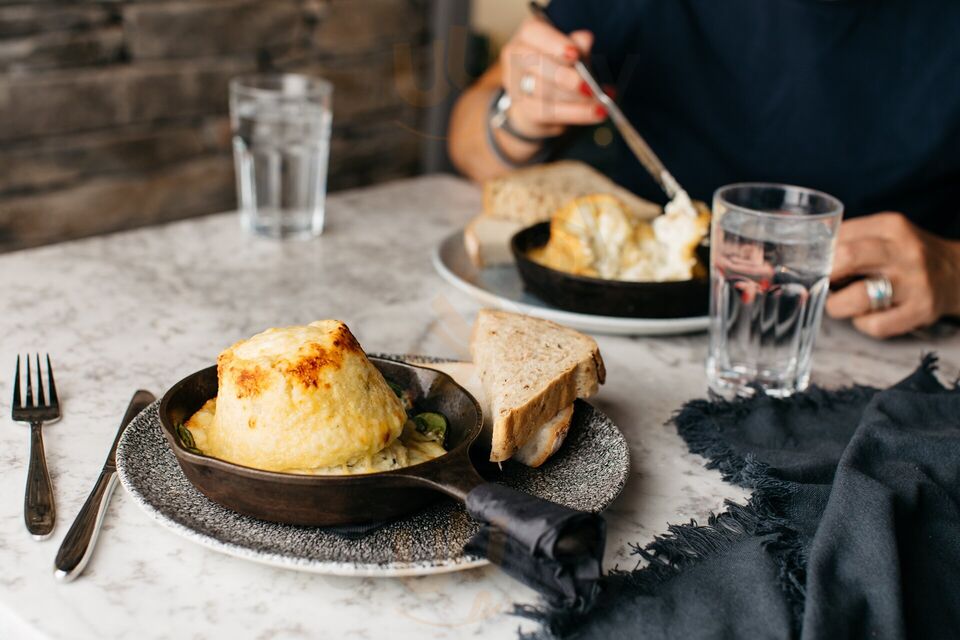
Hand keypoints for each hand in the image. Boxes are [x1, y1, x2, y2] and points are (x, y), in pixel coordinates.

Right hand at [498, 17, 606, 138]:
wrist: (539, 100)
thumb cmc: (559, 67)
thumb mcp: (572, 52)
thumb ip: (578, 46)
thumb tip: (586, 39)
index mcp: (528, 35)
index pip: (534, 33)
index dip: (554, 44)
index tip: (575, 55)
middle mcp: (515, 57)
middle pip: (536, 64)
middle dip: (565, 77)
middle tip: (589, 87)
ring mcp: (515, 84)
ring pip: (542, 91)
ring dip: (574, 99)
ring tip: (600, 103)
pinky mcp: (523, 109)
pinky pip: (548, 112)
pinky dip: (575, 112)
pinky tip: (594, 112)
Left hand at [826, 212, 959, 337]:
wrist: (955, 273)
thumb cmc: (906, 256)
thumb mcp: (885, 234)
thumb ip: (850, 239)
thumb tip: (808, 254)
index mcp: (892, 227)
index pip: (840, 236)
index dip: (820, 254)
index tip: (815, 265)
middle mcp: (905, 252)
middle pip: (846, 258)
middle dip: (825, 275)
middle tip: (824, 284)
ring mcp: (914, 283)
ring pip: (856, 298)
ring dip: (838, 305)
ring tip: (841, 303)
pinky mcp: (920, 311)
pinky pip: (874, 325)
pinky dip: (862, 324)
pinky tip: (867, 315)